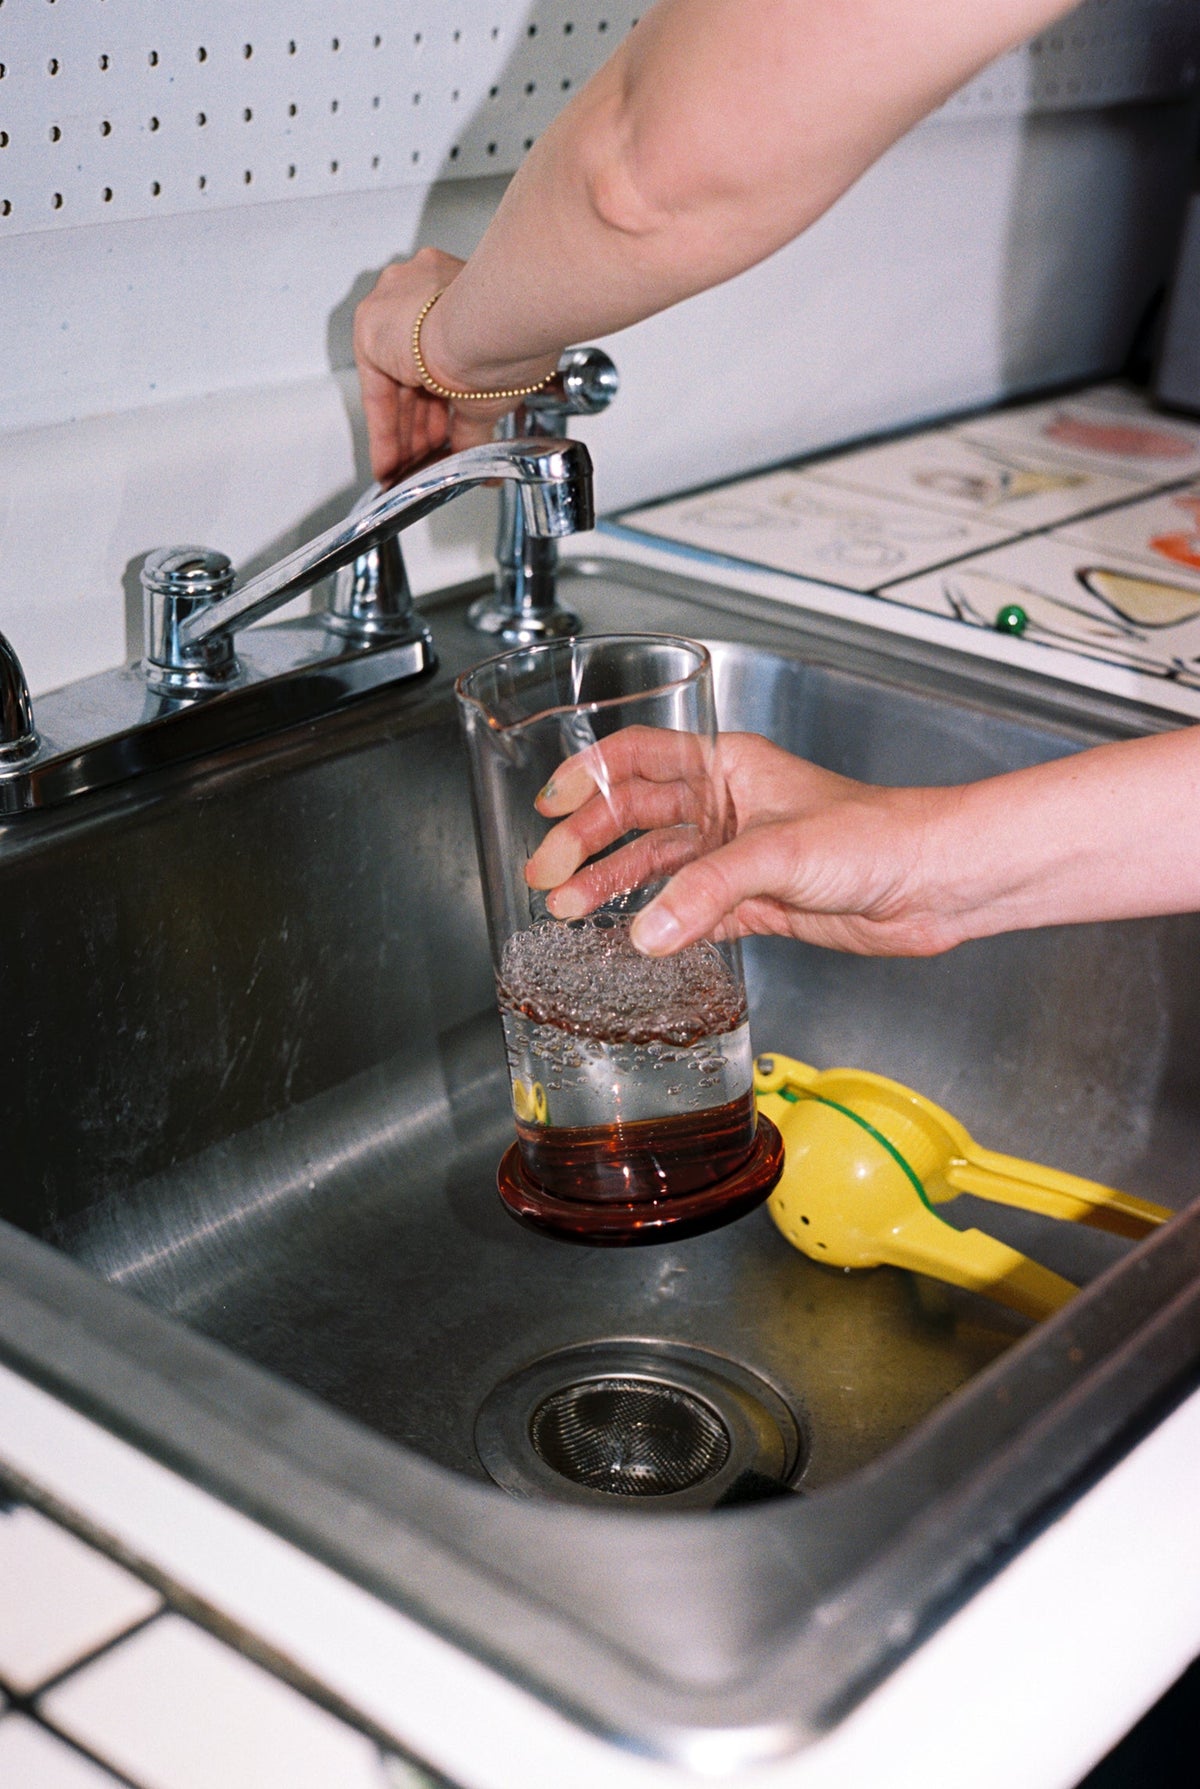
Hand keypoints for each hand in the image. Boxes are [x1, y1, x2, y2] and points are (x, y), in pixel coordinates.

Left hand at [353, 247, 539, 481]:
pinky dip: (384, 432)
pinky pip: (376, 392)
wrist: (491, 326)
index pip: (440, 362)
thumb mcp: (489, 392)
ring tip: (407, 469)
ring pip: (395, 386)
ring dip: (402, 434)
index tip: (443, 438)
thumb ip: (472, 425)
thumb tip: (475, 454)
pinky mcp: (372, 327)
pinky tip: (391, 461)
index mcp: (456, 294)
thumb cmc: (510, 340)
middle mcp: (421, 292)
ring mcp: (393, 305)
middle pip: (414, 378)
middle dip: (421, 427)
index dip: (442, 409)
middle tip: (425, 459)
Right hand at [525, 727, 960, 957]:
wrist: (936, 883)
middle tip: (547, 874)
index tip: (549, 803)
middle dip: (587, 843)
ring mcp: (736, 857)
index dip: (588, 777)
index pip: (639, 759)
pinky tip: (625, 937)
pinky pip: (687, 912)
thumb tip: (647, 930)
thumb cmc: (880, 835)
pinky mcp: (753, 903)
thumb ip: (707, 891)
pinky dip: (655, 924)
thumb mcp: (780, 851)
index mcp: (729, 766)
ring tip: (567, 910)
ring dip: (612, 887)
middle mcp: (726, 807)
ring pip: (656, 869)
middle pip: (636, 817)